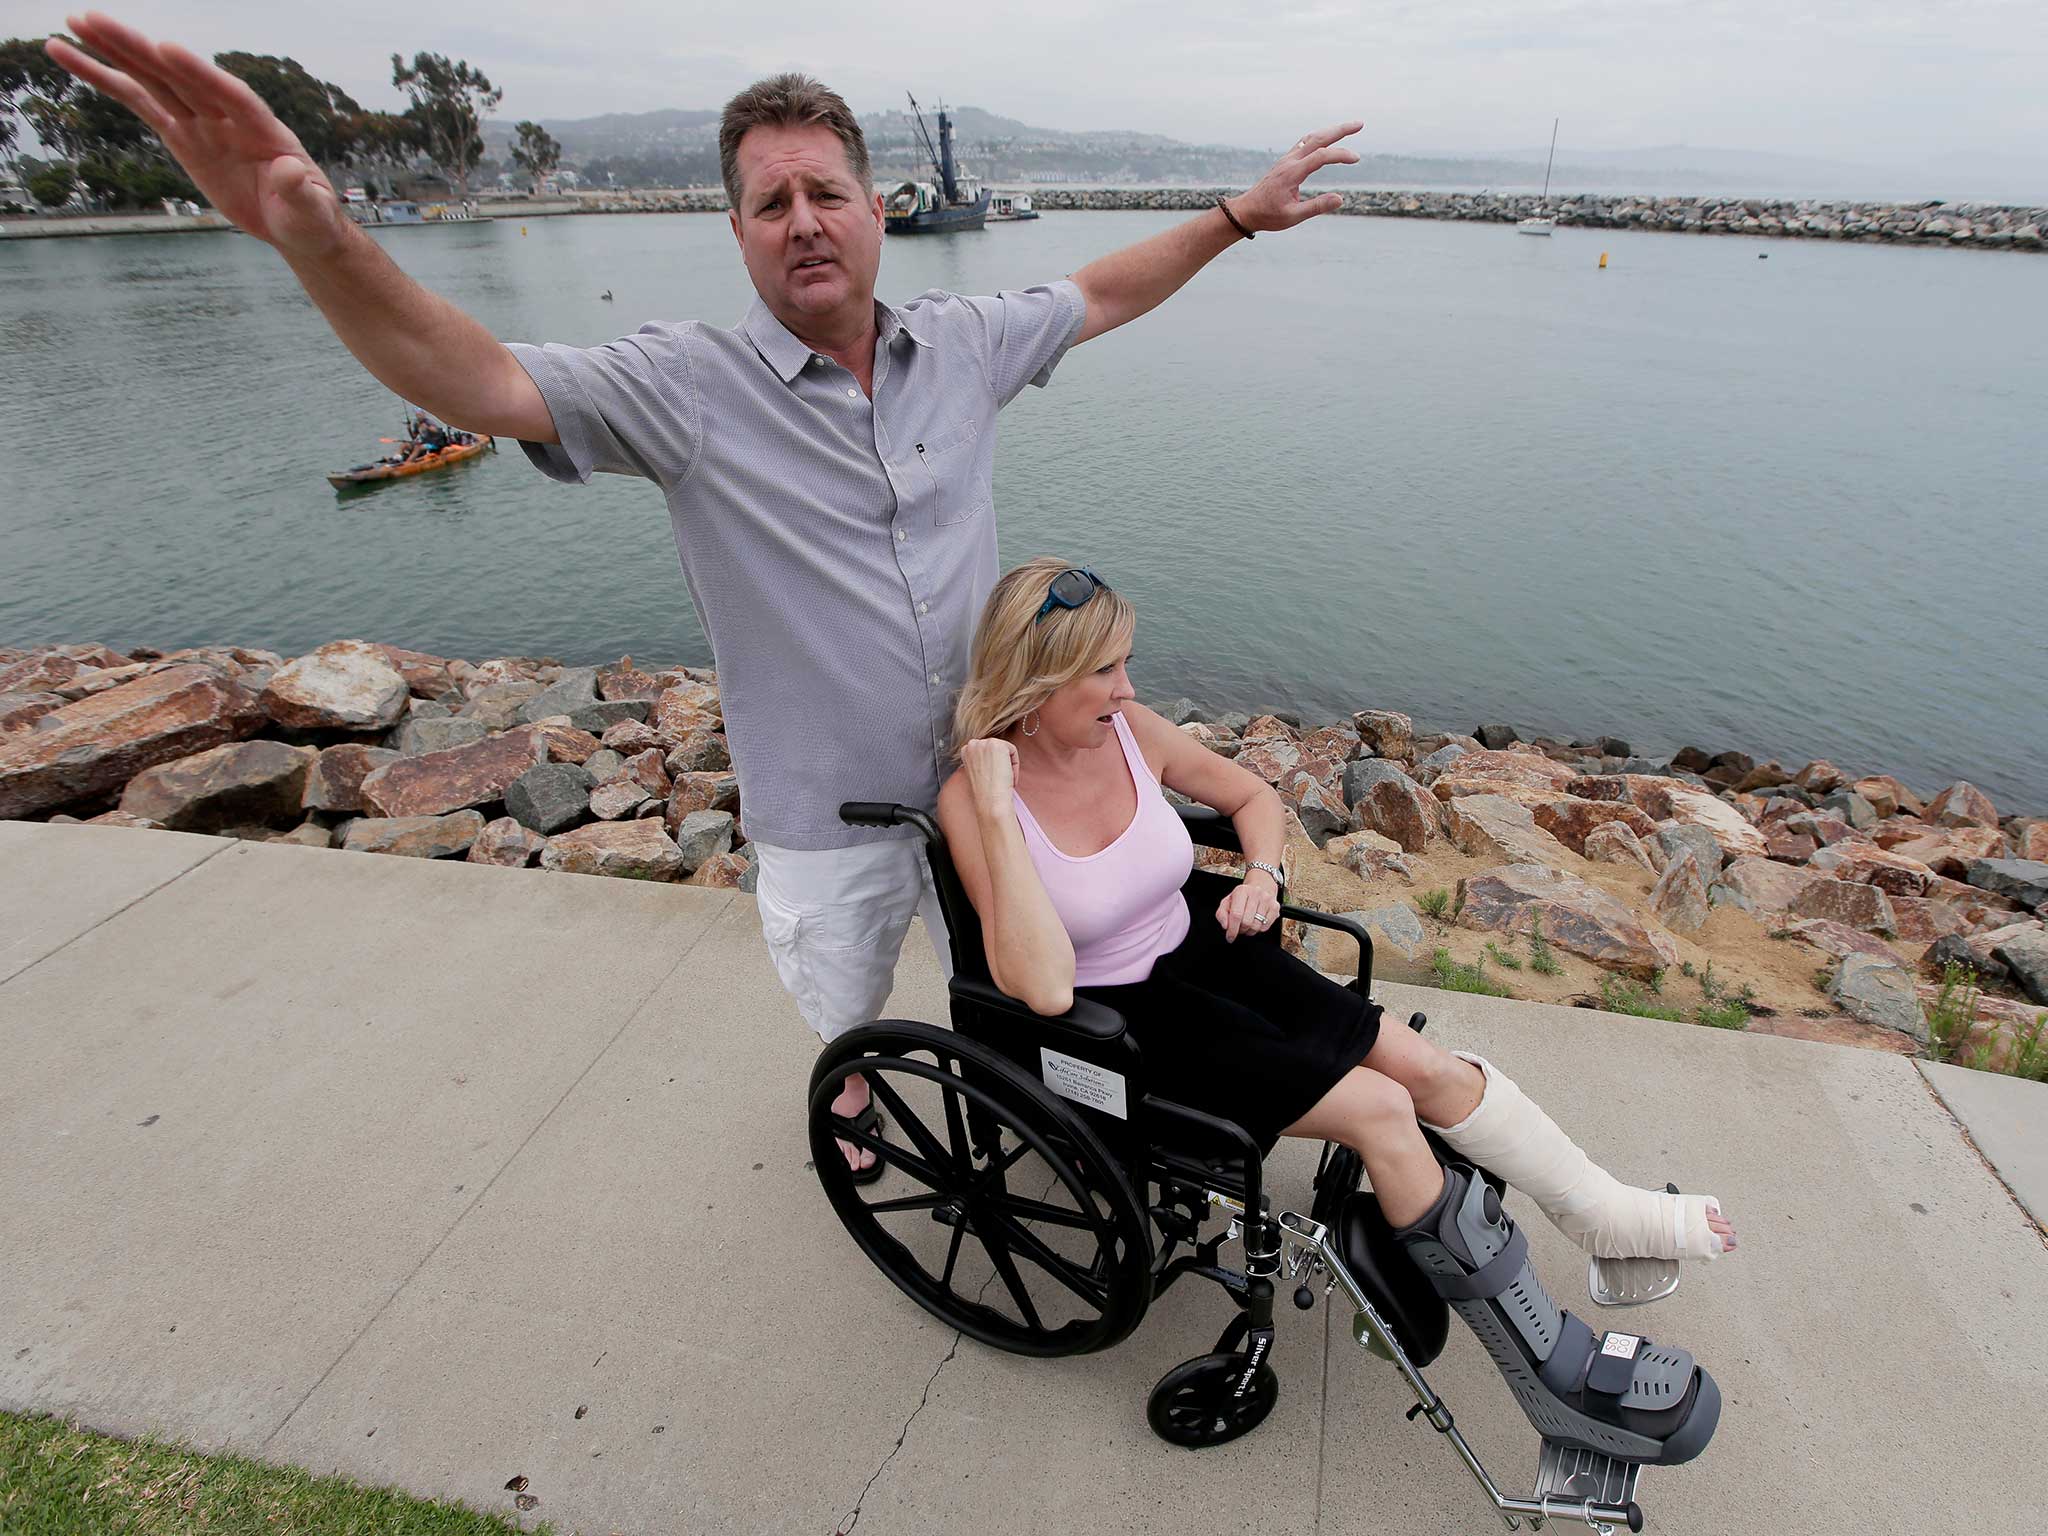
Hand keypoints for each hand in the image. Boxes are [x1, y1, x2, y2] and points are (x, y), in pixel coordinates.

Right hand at [45, 13, 350, 258]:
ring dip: (115, 52)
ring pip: (155, 80)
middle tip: (94, 19)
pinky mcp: (181, 134)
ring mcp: (202, 121)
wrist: (296, 223)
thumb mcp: (312, 212)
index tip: (167, 49)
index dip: (200, 73)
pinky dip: (108, 80)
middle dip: (140, 49)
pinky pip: (140, 102)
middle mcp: (228, 115)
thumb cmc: (310, 217)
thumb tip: (291, 170)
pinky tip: (72, 57)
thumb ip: (302, 192)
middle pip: (181, 77)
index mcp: (263, 128)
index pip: (230, 95)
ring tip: (74, 23)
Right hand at [959, 737, 1019, 816]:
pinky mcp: (997, 745)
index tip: (993, 776)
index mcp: (965, 751)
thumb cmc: (985, 792)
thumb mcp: (977, 772)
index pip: (986, 750)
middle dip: (1000, 763)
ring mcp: (984, 743)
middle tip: (999, 779)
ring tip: (1003, 779)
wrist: (990, 800)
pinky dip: (1014, 765)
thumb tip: (993, 759)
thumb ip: (981, 760)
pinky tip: (1008, 776)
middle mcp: (972, 744)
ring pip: (1005, 749)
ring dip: (1007, 764)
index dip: (992, 764)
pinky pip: (1013, 751)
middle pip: (996, 748)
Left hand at [1217, 871, 1280, 942]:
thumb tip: (1225, 925)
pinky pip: (1265, 927)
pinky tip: (1256, 922)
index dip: (1232, 929)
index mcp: (1241, 891)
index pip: (1236, 915)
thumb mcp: (1227, 901)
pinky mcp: (1275, 907)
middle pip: (1246, 922)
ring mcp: (1267, 900)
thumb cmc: (1242, 896)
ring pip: (1256, 926)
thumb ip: (1221, 914)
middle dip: (1241, 930)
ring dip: (1249, 931)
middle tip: (1239, 928)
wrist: (1260, 885)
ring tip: (1247, 925)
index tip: (1230, 936)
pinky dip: (1259, 929)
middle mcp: (1256, 894)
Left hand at [1226, 121, 1363, 232]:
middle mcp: (1289, 161)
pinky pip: (1304, 142)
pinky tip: (1327, 138)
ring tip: (1349, 128)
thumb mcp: (1293, 217)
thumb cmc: (1268, 216)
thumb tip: (1340, 199)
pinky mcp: (1286, 161)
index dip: (1340, 155)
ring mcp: (1287, 159)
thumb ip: (1316, 207)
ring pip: (1311, 137)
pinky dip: (1319, 137)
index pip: (1320, 156)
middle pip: (1317, 138)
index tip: (1356, 158)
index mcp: (1292, 173)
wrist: (1246, 211)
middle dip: (1340, 130)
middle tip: (1360, 124)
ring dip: (1330, 130)